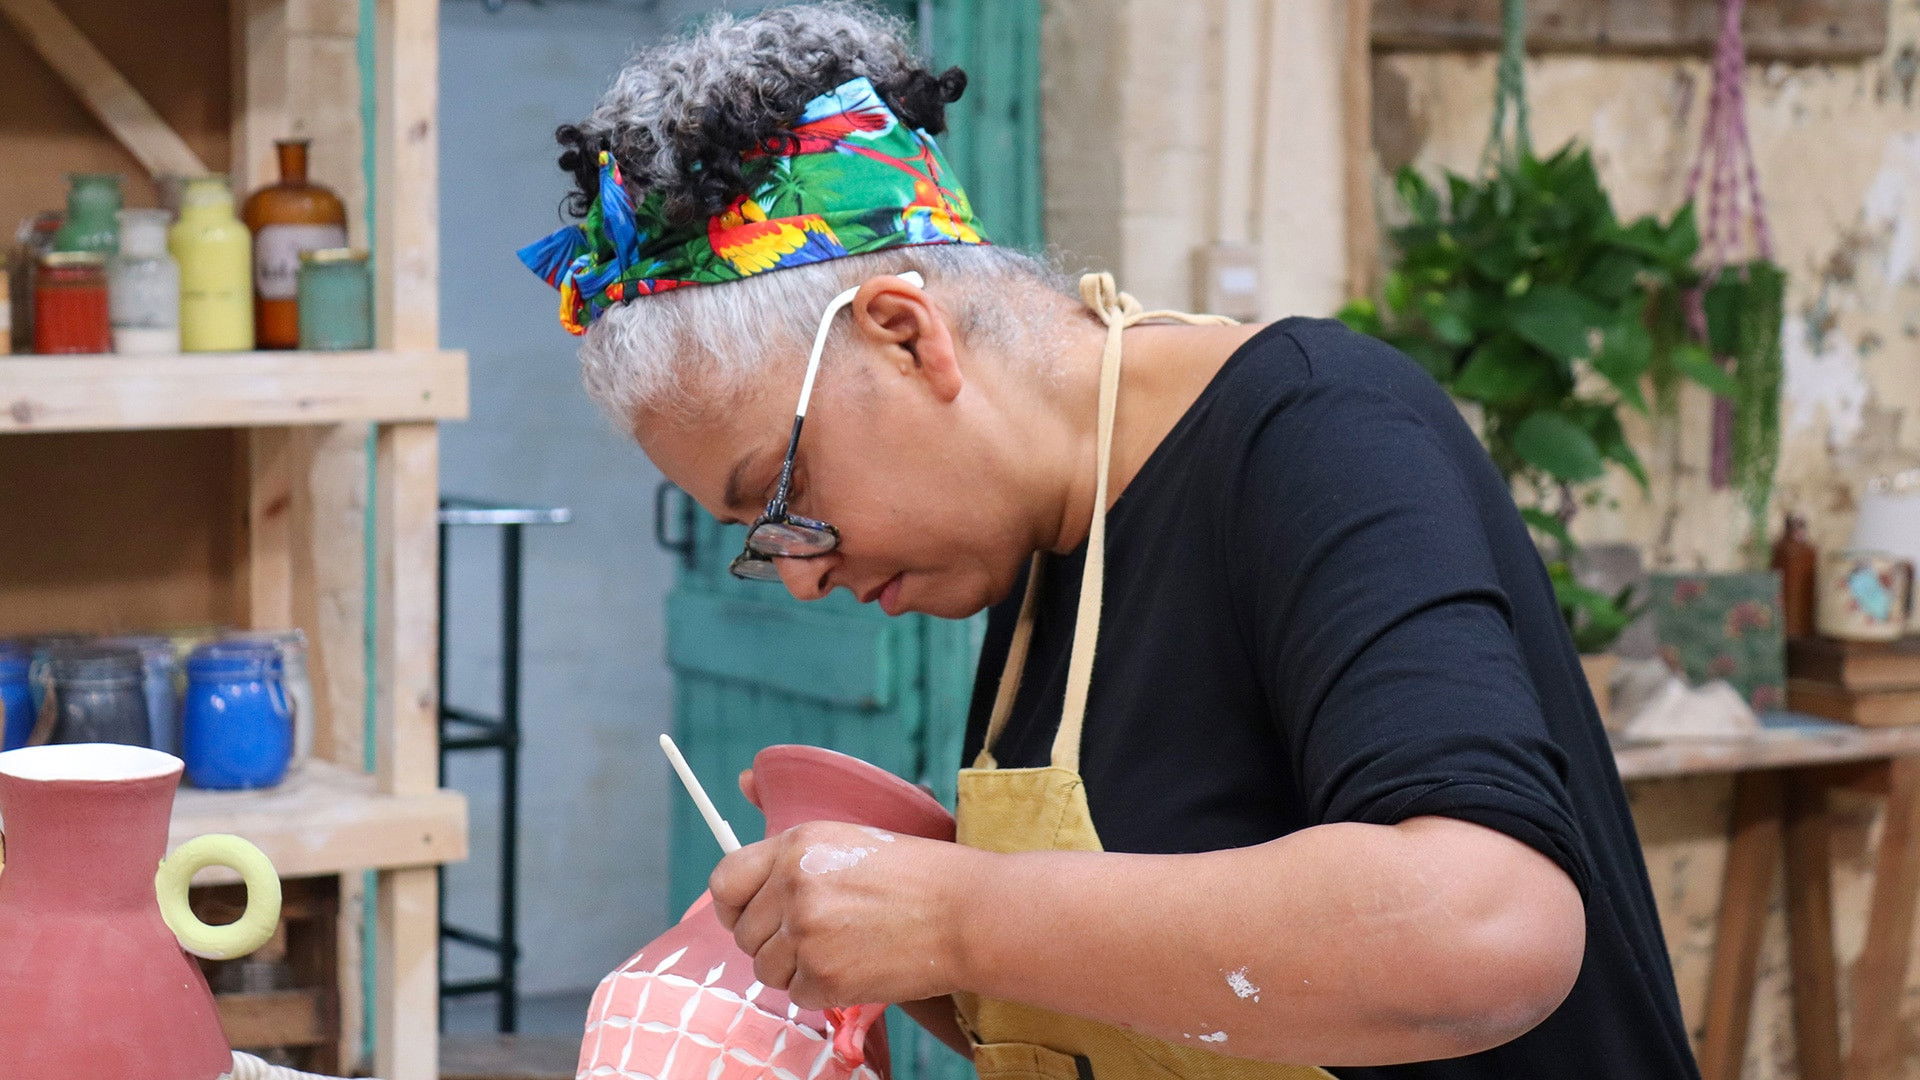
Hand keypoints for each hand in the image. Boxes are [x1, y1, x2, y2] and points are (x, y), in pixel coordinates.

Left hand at [709, 818, 976, 1009]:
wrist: (967, 913)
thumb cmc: (916, 874)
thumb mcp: (849, 834)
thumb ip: (792, 833)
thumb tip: (741, 779)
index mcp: (796, 845)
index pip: (724, 883)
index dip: (734, 906)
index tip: (749, 915)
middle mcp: (793, 887)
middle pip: (744, 935)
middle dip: (774, 941)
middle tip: (817, 936)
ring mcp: (807, 935)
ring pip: (766, 970)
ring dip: (796, 968)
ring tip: (841, 949)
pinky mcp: (826, 977)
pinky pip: (798, 995)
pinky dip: (824, 990)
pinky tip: (857, 967)